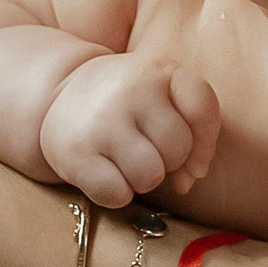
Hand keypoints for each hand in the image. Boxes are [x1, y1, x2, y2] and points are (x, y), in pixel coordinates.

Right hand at [39, 52, 219, 206]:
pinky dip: (116, 194)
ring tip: (128, 162)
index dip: (204, 143)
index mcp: (158, 71)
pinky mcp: (76, 152)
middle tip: (148, 150)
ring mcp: (101, 122)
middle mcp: (130, 91)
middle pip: (177, 149)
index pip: (201, 108)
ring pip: (150, 176)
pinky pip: (117, 194)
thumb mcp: (162, 96)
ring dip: (144, 180)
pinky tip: (107, 175)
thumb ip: (191, 133)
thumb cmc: (127, 103)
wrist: (63, 93)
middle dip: (170, 161)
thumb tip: (186, 183)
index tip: (191, 156)